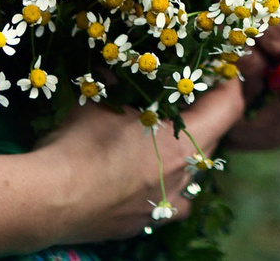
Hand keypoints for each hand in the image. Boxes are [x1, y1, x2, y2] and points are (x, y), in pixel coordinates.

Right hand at [28, 79, 244, 243]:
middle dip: (204, 113)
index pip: (229, 109)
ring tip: (163, 133)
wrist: (50, 200)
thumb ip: (121, 76)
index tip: (220, 69)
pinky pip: (169, 199)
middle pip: (212, 139)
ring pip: (192, 173)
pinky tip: (147, 172)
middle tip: (185, 93)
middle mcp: (184, 178)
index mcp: (184, 144)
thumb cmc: (80, 145)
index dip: (228, 84)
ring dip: (185, 150)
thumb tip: (121, 56)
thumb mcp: (103, 98)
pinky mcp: (145, 222)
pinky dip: (166, 182)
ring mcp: (166, 204)